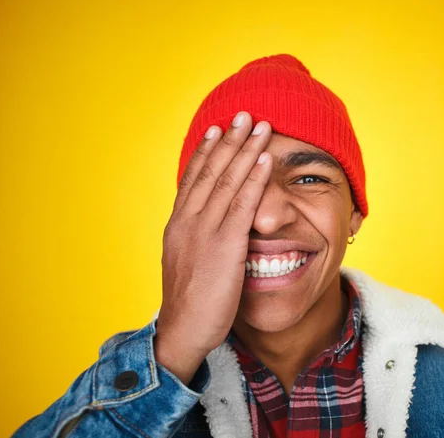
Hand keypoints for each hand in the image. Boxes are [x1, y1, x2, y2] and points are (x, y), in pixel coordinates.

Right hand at [154, 112, 271, 383]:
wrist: (183, 329)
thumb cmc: (188, 300)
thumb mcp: (186, 261)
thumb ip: (196, 238)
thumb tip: (207, 225)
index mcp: (178, 224)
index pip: (193, 178)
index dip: (206, 151)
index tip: (217, 130)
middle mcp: (188, 221)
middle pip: (211, 171)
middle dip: (229, 140)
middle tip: (242, 114)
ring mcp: (205, 231)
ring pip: (227, 181)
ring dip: (245, 150)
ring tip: (259, 125)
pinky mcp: (224, 245)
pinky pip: (242, 204)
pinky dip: (254, 179)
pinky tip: (264, 160)